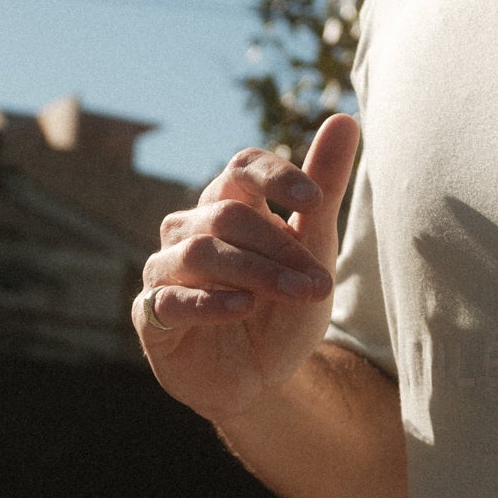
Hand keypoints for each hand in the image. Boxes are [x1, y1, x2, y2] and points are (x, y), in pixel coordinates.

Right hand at [134, 113, 359, 419]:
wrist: (261, 378)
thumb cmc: (282, 309)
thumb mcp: (314, 252)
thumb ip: (324, 190)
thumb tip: (346, 119)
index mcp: (229, 207)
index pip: (241, 168)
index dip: (274, 175)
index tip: (314, 198)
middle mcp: (190, 231)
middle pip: (227, 214)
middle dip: (278, 247)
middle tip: (320, 281)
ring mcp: (165, 271)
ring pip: (199, 252)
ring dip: (254, 273)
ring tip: (295, 294)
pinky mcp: (151, 316)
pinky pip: (169, 299)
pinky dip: (208, 302)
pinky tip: (242, 308)